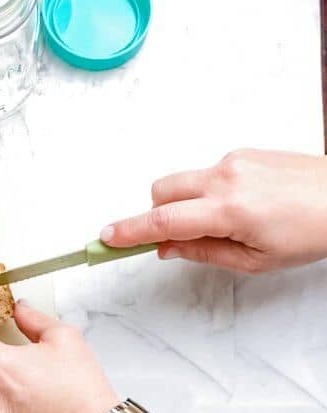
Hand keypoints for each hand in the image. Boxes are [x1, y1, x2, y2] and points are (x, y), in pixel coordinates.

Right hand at [100, 149, 326, 272]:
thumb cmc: (311, 231)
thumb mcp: (256, 259)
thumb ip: (204, 253)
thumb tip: (166, 248)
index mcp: (229, 210)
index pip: (164, 221)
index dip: (130, 231)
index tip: (106, 237)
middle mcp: (226, 178)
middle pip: (162, 192)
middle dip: (156, 216)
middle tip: (171, 240)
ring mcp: (234, 160)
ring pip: (184, 181)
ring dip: (183, 204)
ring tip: (218, 226)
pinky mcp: (243, 152)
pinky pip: (208, 174)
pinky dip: (207, 193)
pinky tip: (238, 208)